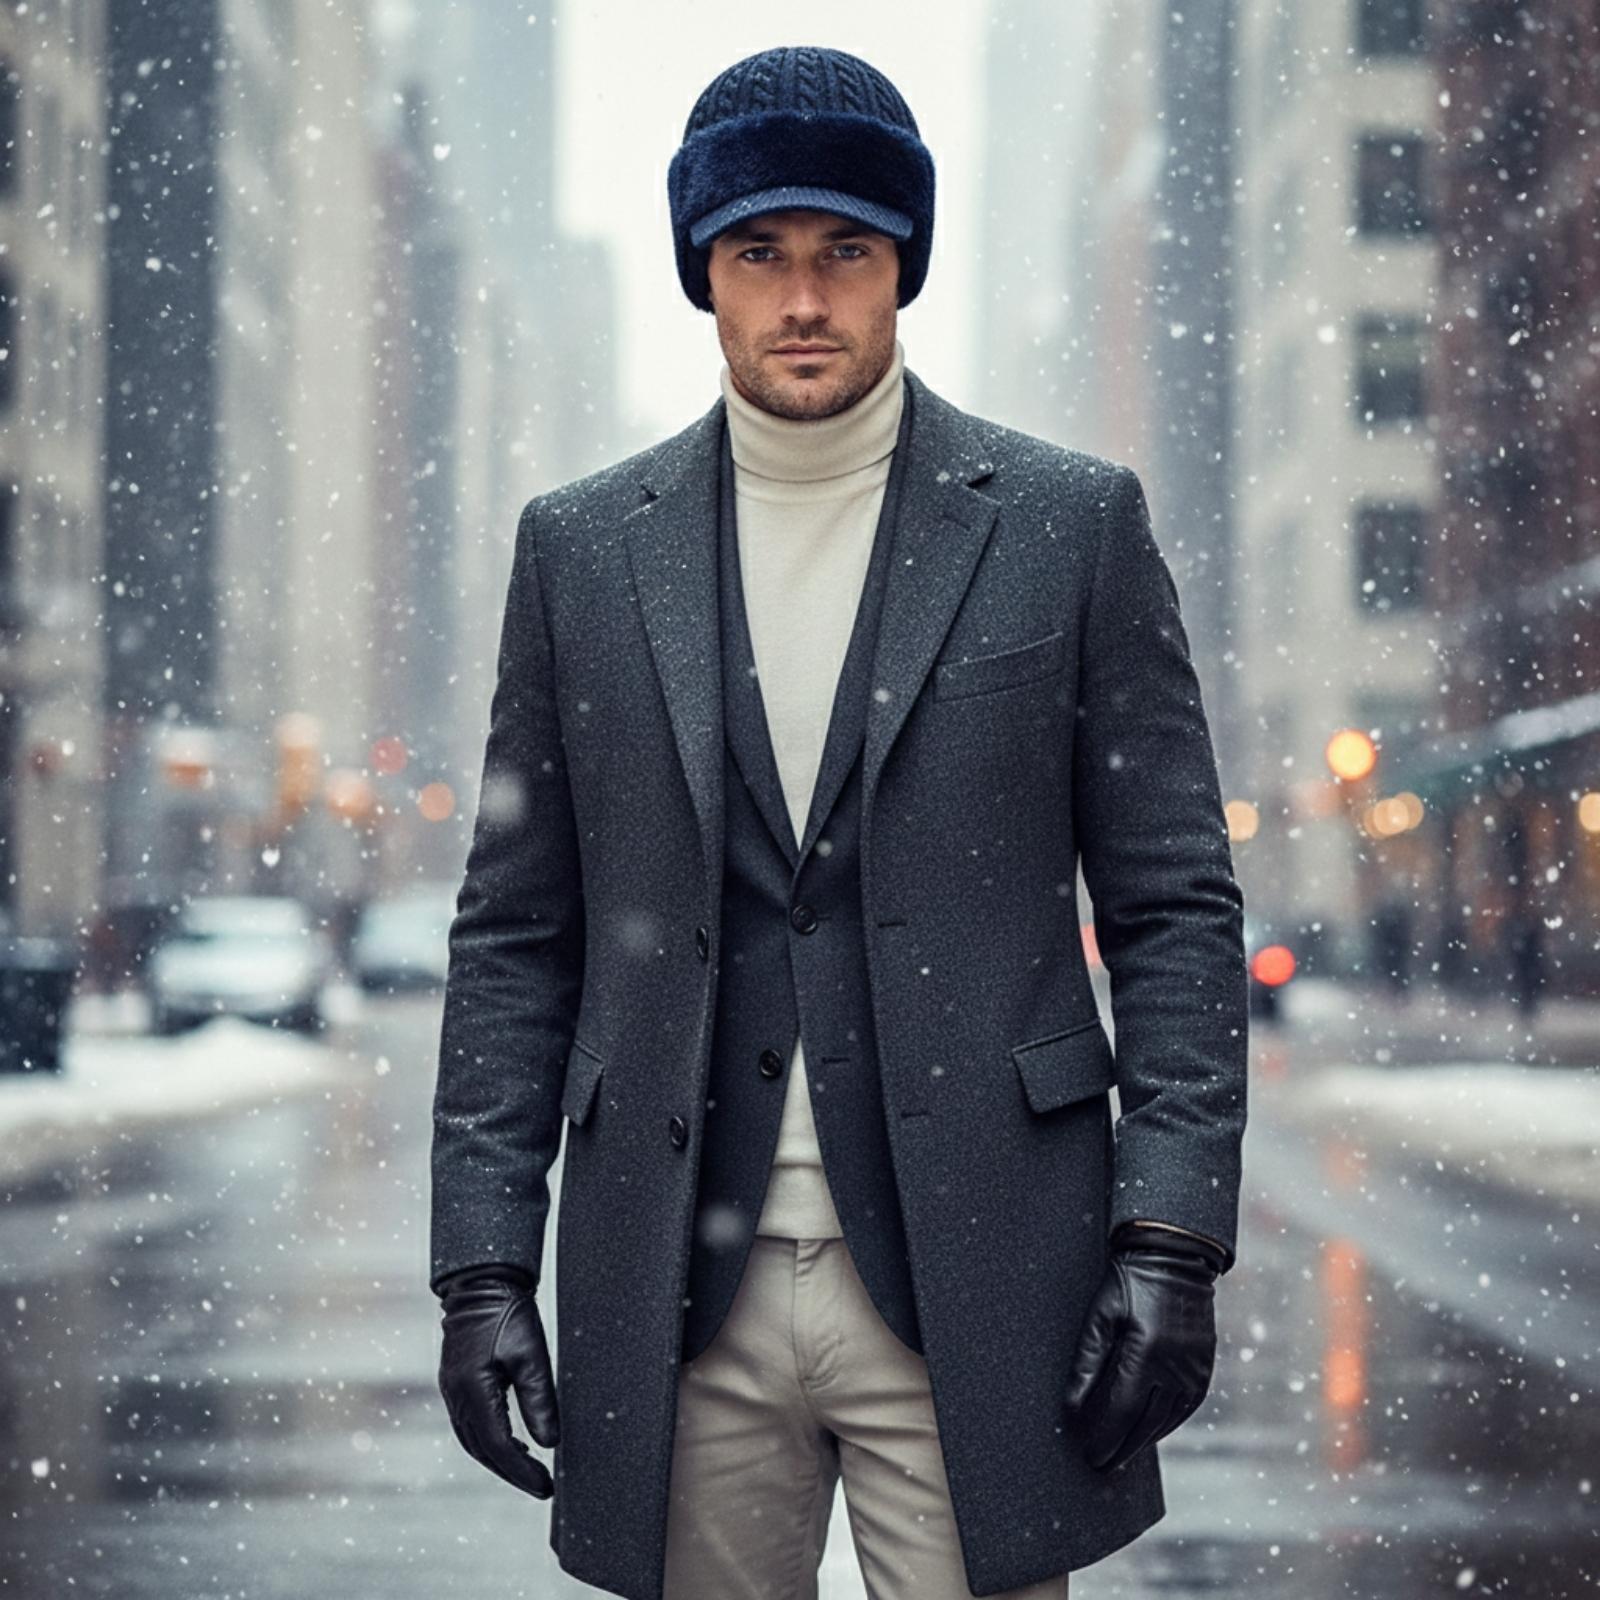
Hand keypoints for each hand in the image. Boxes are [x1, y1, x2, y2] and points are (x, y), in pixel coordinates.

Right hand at [437, 1265, 558, 1496]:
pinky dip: (489, 1442)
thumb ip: (539, 1400)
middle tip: (541, 1486)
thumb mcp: (531, 1355)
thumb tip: (550, 1444)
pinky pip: (470, 1426)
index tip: (546, 1486)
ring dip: (499, 1460)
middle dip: (512, 1473)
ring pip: (473, 1441)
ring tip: (529, 1472)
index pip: (498, 1447)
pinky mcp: (455, 1384)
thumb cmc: (508, 1314)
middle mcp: (456, 1396)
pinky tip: (510, 1444)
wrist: (481, 1284)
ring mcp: (451, 1391)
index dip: (522, 1472)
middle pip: (483, 1450)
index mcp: (473, 1390)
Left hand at [1062, 1230, 1218, 1471]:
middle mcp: (1175, 1367)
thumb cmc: (1129, 1282)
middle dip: (1120, 1448)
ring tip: (1120, 1456)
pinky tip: (1149, 1432)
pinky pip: (1184, 1408)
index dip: (1104, 1436)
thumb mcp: (1100, 1316)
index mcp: (1145, 1353)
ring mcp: (1194, 1369)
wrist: (1174, 1258)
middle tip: (1100, 1466)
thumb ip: (1087, 1363)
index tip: (1089, 1453)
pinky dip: (1164, 1425)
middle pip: (1144, 1424)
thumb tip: (1072, 1405)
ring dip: (1142, 1442)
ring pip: (1166, 1421)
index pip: (1121, 1411)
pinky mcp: (1204, 1367)